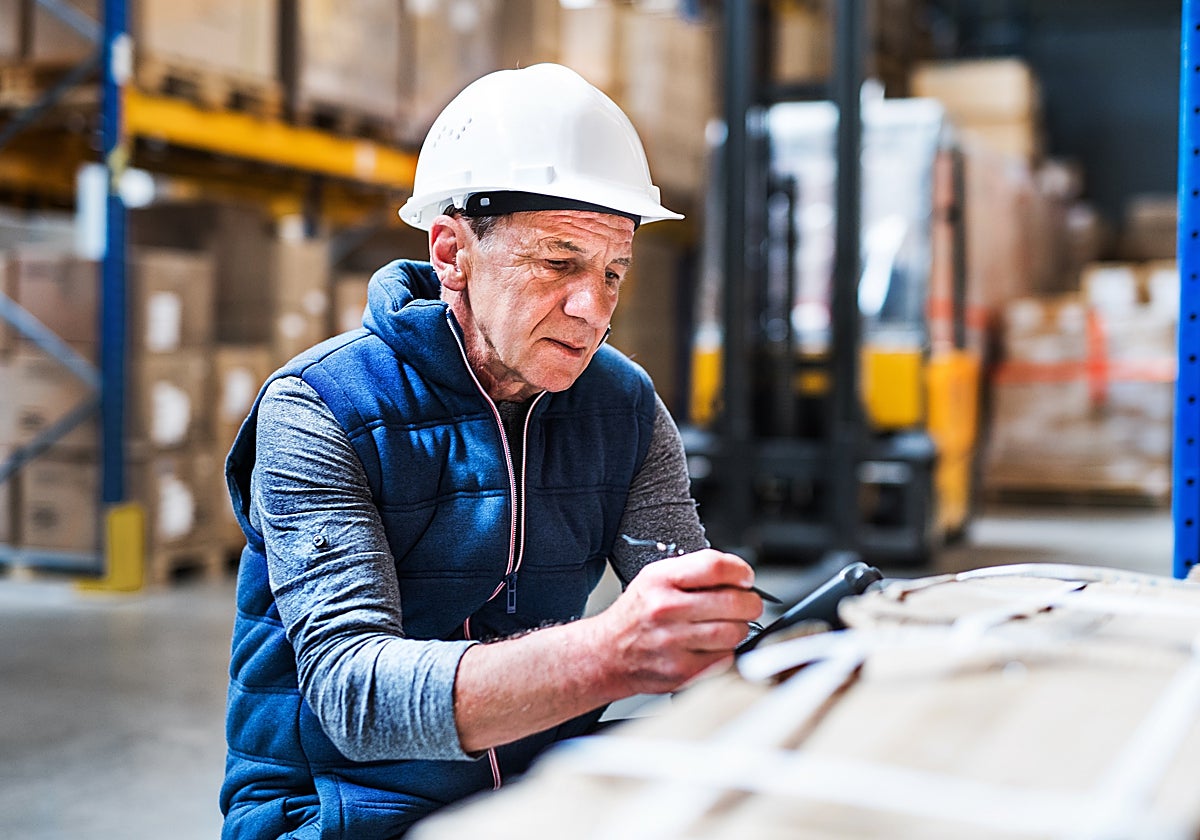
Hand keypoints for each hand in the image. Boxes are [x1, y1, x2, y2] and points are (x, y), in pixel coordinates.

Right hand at [589, 549, 762, 695]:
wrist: (607, 654)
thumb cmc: (637, 615)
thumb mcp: (655, 578)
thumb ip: (695, 572)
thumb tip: (739, 577)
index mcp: (660, 580)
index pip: (715, 566)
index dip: (740, 571)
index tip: (745, 578)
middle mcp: (665, 609)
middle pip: (733, 601)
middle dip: (750, 603)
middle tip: (747, 604)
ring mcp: (673, 643)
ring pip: (734, 633)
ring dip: (739, 629)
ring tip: (727, 626)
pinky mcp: (682, 671)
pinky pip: (725, 658)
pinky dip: (726, 652)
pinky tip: (711, 646)